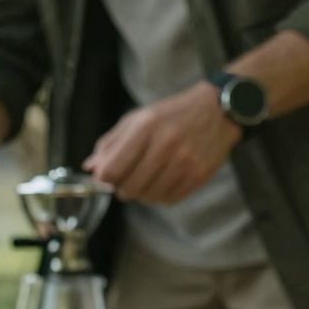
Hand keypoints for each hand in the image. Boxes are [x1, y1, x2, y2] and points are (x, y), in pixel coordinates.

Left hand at [84, 84, 237, 204]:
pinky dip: (161, 195)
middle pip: (127, 189)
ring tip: (150, 176)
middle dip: (123, 187)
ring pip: (147, 197)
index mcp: (146, 127)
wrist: (219, 108)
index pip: (111, 170)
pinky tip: (166, 178)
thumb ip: (111, 143)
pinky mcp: (198, 175)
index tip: (106, 177)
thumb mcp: (138, 118)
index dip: (103, 179)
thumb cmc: (172, 114)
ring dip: (143, 192)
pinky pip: (168, 200)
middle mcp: (165, 145)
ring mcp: (184, 162)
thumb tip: (90, 168)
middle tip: (130, 177)